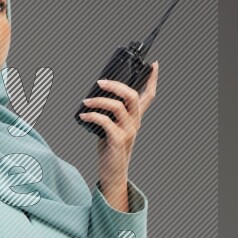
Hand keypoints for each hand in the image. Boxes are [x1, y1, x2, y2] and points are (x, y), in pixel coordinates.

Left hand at [79, 61, 158, 207]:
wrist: (113, 174)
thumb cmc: (110, 149)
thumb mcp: (112, 127)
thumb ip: (110, 113)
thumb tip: (95, 95)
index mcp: (135, 117)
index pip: (149, 95)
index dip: (152, 79)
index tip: (154, 64)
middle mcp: (135, 123)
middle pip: (133, 96)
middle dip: (117, 85)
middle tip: (100, 82)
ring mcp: (128, 131)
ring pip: (119, 107)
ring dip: (100, 101)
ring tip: (86, 101)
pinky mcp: (118, 141)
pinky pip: (106, 122)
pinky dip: (93, 115)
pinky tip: (83, 115)